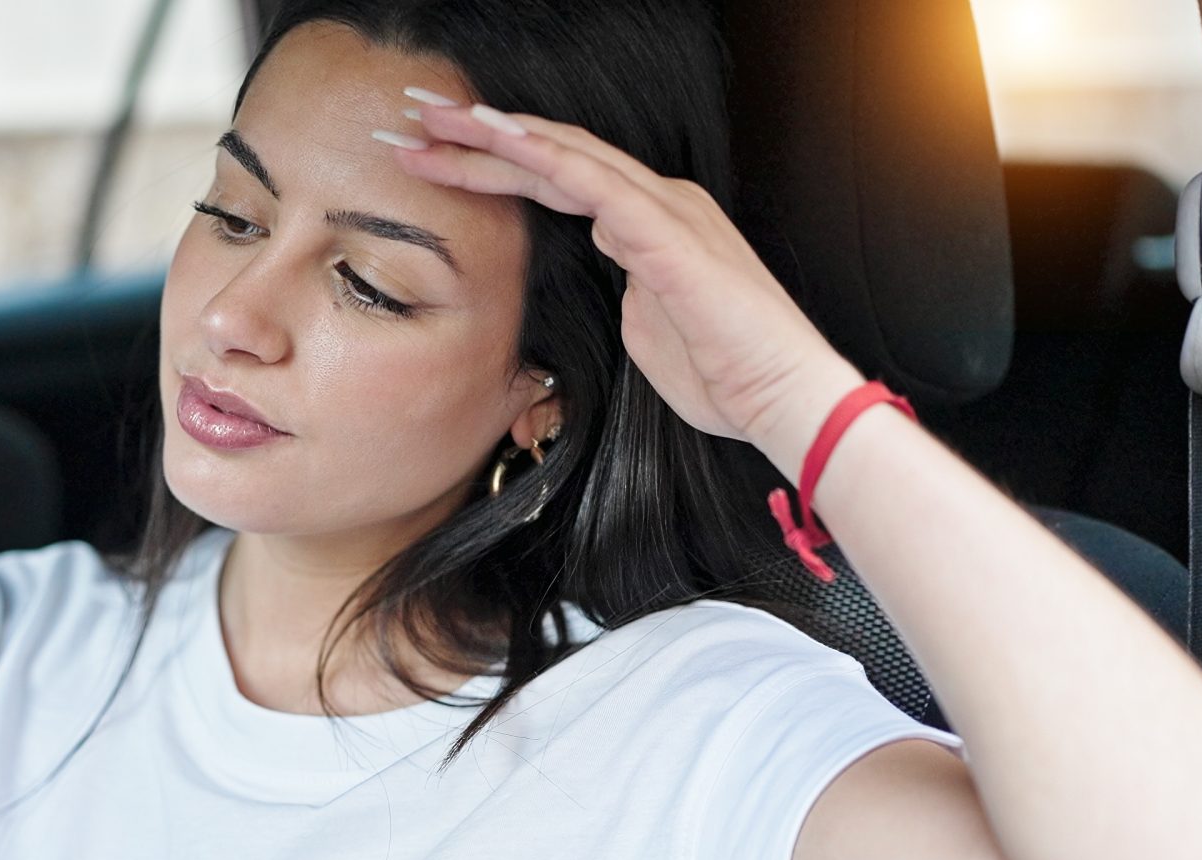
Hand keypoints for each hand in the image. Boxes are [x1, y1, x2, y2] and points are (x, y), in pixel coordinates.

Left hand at [388, 96, 863, 474]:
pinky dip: (551, 161)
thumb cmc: (721, 373)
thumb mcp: (648, 325)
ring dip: (500, 139)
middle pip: (556, 155)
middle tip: (419, 118)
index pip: (560, 179)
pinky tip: (506, 146)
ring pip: (570, 156)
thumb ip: (624, 286)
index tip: (434, 159)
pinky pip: (601, 187)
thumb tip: (605, 269)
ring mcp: (667, 213)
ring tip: (440, 123)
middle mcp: (658, 204)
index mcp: (649, 224)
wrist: (781, 399)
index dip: (496, 165)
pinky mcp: (671, 238)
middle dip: (482, 137)